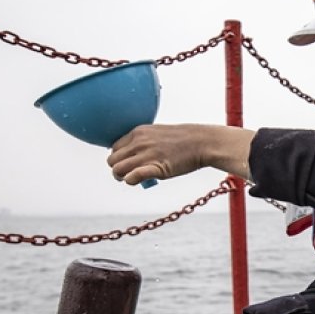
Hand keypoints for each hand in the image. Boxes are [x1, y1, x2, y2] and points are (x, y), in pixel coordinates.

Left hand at [107, 124, 253, 184]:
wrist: (202, 142)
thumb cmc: (183, 140)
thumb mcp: (158, 132)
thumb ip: (143, 140)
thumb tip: (135, 153)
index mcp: (138, 132)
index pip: (114, 148)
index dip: (119, 158)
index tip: (127, 163)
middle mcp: (139, 142)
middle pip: (113, 160)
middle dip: (117, 169)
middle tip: (128, 174)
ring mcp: (146, 154)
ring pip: (118, 170)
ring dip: (122, 177)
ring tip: (132, 179)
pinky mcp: (156, 167)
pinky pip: (132, 177)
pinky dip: (131, 181)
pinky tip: (137, 181)